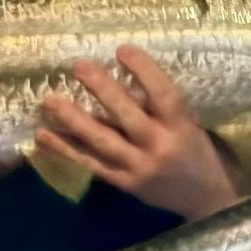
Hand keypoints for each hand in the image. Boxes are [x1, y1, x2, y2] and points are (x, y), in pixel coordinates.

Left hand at [36, 46, 238, 217]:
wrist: (208, 201)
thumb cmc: (201, 153)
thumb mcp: (191, 126)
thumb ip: (163, 109)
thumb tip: (125, 80)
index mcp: (181, 128)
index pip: (163, 95)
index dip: (144, 71)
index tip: (122, 49)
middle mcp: (159, 147)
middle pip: (128, 116)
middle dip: (104, 89)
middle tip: (80, 66)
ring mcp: (138, 167)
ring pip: (102, 141)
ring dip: (74, 119)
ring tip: (50, 100)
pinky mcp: (123, 183)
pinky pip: (91, 163)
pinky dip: (65, 149)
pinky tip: (43, 135)